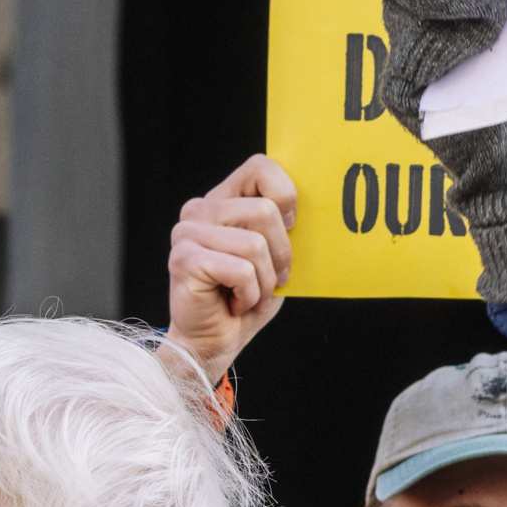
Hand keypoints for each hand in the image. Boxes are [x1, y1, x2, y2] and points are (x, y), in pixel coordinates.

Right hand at [166, 154, 297, 381]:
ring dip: (265, 280)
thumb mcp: (276, 254)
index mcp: (222, 200)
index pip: (261, 166)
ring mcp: (186, 233)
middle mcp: (199, 210)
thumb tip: (323, 201)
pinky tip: (235, 302)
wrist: (215, 340)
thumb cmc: (248, 297)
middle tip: (269, 278)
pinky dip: (250, 294)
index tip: (290, 227)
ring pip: (256, 244)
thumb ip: (285, 223)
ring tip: (250, 293)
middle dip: (281, 254)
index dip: (286, 197)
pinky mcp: (184, 259)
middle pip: (265, 211)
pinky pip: (241, 270)